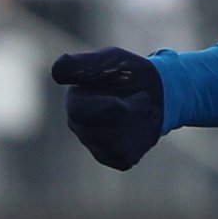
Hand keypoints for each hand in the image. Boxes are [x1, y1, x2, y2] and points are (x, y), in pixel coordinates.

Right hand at [50, 46, 163, 170]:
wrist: (161, 90)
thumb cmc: (132, 73)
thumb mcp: (111, 59)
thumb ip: (82, 64)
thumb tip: (56, 70)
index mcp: (75, 100)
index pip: (79, 111)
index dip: (108, 102)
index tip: (125, 89)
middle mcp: (80, 125)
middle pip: (99, 130)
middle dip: (126, 113)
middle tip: (139, 98)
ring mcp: (96, 144)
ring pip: (113, 144)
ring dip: (135, 125)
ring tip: (141, 110)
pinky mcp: (115, 158)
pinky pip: (124, 157)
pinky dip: (139, 140)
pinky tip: (142, 127)